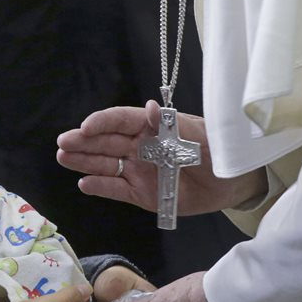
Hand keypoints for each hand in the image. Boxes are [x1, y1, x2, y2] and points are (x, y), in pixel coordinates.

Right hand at [56, 100, 267, 216]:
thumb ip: (172, 124)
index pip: (121, 120)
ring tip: (63, 158)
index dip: (102, 122)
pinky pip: (116, 189)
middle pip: (106, 142)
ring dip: (84, 161)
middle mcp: (142, 147)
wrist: (238, 183)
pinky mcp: (143, 194)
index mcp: (154, 127)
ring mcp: (140, 171)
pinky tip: (83, 183)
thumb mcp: (201, 134)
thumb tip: (146, 107)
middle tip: (63, 142)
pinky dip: (99, 186)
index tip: (86, 127)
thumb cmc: (222, 150)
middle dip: (83, 141)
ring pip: (105, 164)